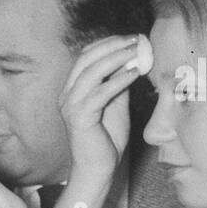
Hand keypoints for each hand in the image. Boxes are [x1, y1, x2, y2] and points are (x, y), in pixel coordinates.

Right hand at [59, 35, 142, 187]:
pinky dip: (119, 80)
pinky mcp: (80, 118)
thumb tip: (132, 61)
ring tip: (139, 52)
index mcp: (72, 88)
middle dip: (113, 46)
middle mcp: (67, 94)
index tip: (132, 38)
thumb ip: (118, 83)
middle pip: (86, 58)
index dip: (108, 43)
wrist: (97, 168)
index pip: (86, 56)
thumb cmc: (106, 138)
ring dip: (117, 58)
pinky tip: (135, 73)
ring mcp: (71, 106)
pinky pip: (100, 93)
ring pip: (91, 72)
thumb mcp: (115, 103)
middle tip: (137, 40)